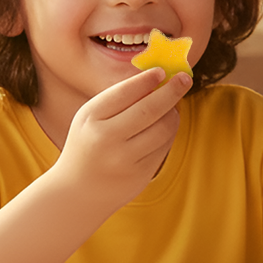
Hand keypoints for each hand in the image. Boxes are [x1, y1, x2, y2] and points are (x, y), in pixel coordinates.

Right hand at [53, 67, 191, 210]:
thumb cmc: (89, 143)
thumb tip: (158, 78)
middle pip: (149, 109)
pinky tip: (166, 126)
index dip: (147, 79)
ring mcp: (124, 159)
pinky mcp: (139, 174)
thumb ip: (118, 99)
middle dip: (172, 91)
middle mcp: (106, 138)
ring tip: (171, 107)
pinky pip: (164, 146)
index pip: (124, 92)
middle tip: (185, 78)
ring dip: (173, 113)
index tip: (162, 71)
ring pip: (163, 129)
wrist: (77, 191)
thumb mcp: (90, 118)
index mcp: (90, 117)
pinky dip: (170, 132)